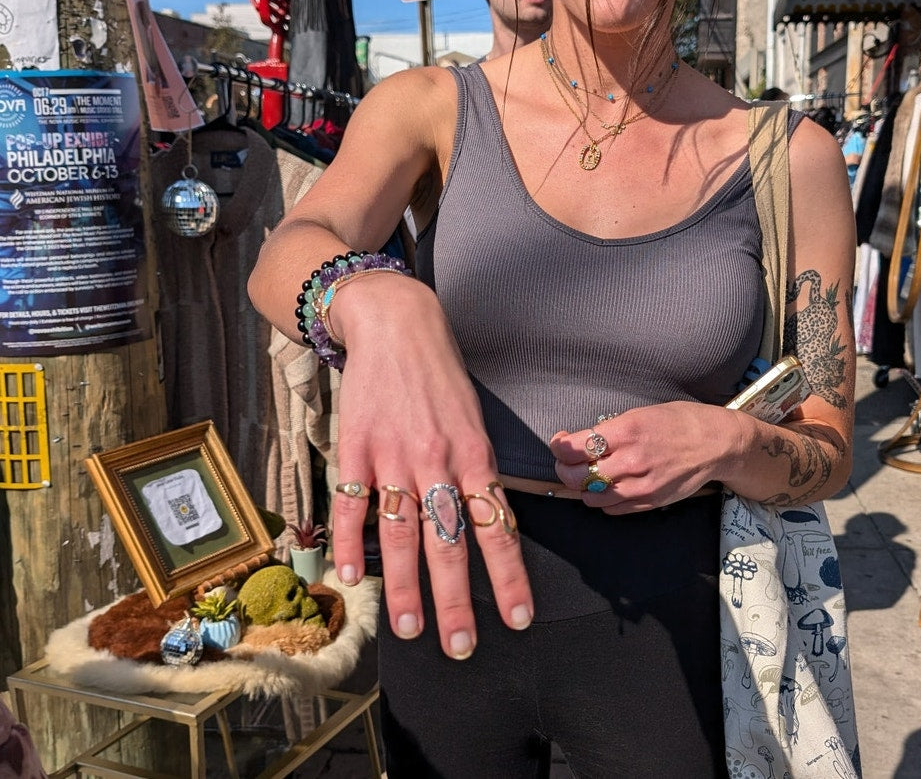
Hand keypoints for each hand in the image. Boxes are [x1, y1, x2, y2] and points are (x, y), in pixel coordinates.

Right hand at [329, 275, 532, 658]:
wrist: (397, 324)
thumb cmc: (441, 375)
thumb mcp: (474, 419)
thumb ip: (477, 471)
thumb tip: (487, 523)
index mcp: (474, 455)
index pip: (496, 528)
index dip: (508, 576)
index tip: (518, 618)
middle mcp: (437, 462)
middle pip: (448, 542)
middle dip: (456, 601)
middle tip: (461, 646)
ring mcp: (393, 457)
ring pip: (402, 534)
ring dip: (405, 587)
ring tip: (410, 629)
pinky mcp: (357, 448)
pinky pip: (354, 505)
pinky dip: (352, 543)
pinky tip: (351, 578)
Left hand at [548, 401, 737, 513]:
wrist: (717, 444)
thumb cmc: (680, 422)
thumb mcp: (641, 413)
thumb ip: (610, 430)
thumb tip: (581, 442)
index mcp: (627, 431)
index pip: (574, 448)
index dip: (559, 446)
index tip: (560, 442)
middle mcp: (631, 461)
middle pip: (576, 476)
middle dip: (564, 468)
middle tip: (567, 460)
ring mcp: (641, 486)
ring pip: (591, 497)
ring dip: (583, 487)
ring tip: (589, 473)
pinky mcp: (650, 502)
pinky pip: (611, 509)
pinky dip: (603, 499)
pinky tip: (610, 485)